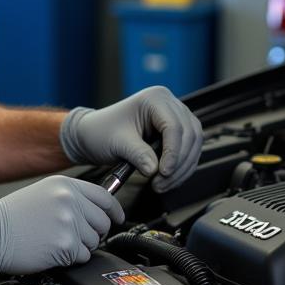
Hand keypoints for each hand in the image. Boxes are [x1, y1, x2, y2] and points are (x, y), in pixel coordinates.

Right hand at [0, 175, 116, 274]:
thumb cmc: (10, 216)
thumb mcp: (42, 193)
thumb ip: (70, 197)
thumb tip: (96, 210)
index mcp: (65, 185)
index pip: (104, 197)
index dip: (114, 211)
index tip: (116, 218)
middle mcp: (69, 200)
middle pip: (103, 222)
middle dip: (93, 233)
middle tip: (74, 236)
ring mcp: (69, 222)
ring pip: (94, 241)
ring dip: (80, 247)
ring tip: (56, 241)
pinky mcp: (65, 245)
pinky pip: (82, 257)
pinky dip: (71, 258)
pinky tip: (52, 250)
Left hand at [59, 86, 202, 191]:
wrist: (92, 135)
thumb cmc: (101, 132)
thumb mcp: (118, 143)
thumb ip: (138, 155)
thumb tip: (155, 170)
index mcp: (155, 99)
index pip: (174, 126)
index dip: (173, 152)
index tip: (163, 173)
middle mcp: (169, 104)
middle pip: (189, 135)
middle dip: (178, 164)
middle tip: (161, 183)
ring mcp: (175, 116)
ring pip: (193, 144)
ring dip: (182, 168)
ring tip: (162, 185)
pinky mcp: (176, 131)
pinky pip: (188, 150)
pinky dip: (181, 167)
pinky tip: (168, 180)